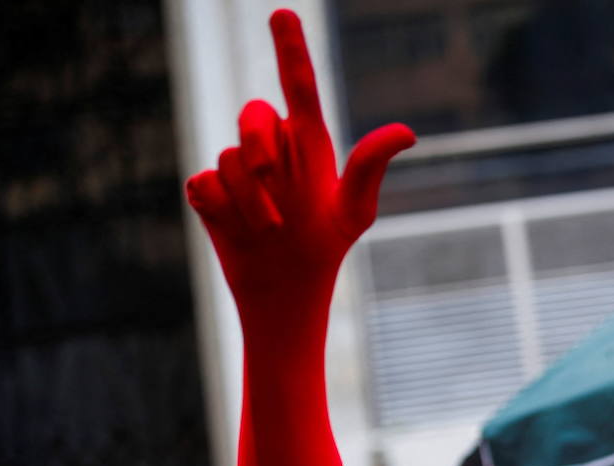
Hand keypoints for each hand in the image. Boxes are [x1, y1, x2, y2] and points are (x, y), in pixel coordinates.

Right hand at [185, 9, 413, 340]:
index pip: (298, 85)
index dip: (289, 48)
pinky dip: (225, 210)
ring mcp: (237, 170)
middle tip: (273, 180)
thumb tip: (407, 130)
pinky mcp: (208, 193)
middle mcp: (271, 149)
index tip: (283, 14)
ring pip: (230, 159)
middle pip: (253, 115)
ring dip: (252, 199)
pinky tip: (240, 229)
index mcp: (308, 144)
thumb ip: (370, 164)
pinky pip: (206, 184)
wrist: (287, 290)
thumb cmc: (327, 247)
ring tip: (271, 228)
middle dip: (260, 143)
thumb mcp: (354, 209)